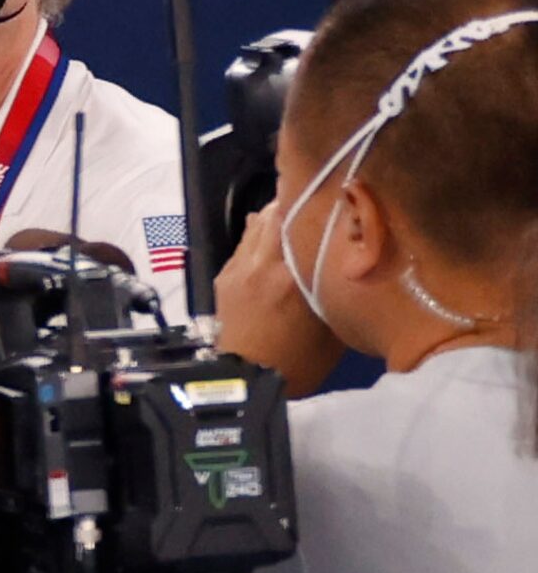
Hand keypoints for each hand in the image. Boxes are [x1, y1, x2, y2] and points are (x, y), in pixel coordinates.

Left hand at [215, 197, 345, 392]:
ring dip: (277, 216)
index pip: (303, 217)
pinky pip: (245, 243)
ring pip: (257, 223)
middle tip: (320, 200)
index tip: (339, 190)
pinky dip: (261, 236)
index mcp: (292, 274)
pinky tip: (276, 243)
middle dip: (297, 200)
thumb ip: (338, 286)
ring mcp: (239, 267)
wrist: (246, 382)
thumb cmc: (299, 361)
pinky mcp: (224, 276)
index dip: (320, 198)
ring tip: (300, 217)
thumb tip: (349, 258)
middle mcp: (262, 263)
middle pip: (276, 210)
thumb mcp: (334, 326)